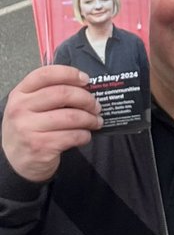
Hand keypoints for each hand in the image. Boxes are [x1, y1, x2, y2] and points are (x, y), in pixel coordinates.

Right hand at [1, 66, 101, 182]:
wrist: (16, 160)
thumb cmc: (29, 128)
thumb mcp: (29, 106)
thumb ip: (49, 92)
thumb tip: (84, 86)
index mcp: (20, 93)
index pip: (46, 74)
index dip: (70, 74)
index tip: (86, 80)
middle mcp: (20, 109)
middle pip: (63, 94)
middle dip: (87, 99)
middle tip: (96, 106)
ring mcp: (28, 128)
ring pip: (71, 116)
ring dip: (90, 119)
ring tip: (96, 121)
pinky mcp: (40, 146)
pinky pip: (73, 136)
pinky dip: (85, 135)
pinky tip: (85, 135)